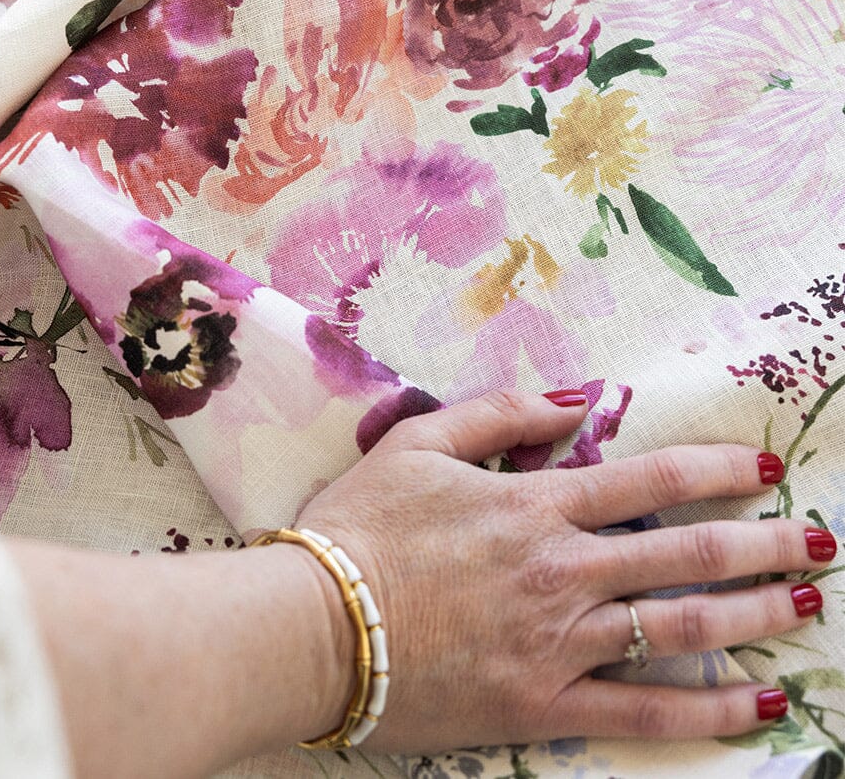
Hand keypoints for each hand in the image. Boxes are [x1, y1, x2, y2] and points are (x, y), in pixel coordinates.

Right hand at [296, 388, 831, 751]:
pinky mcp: (545, 704)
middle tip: (816, 542)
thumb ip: (500, 414)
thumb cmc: (362, 529)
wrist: (315, 625)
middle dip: (760, 544)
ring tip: (802, 606)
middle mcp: (563, 569)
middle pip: (684, 554)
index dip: (717, 472)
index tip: (764, 470)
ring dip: (751, 615)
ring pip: (678, 628)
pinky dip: (707, 711)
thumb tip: (574, 397)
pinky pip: (643, 711)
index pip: (650, 481)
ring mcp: (560, 641)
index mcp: (535, 505)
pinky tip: (759, 706)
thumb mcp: (419, 444)